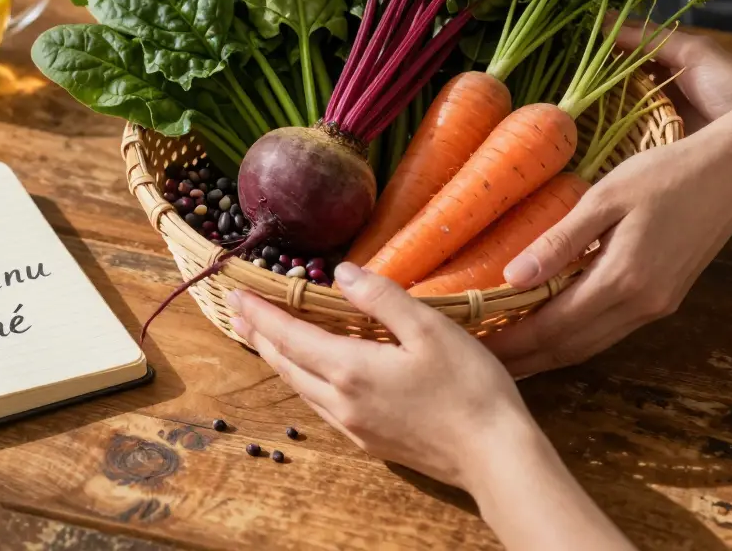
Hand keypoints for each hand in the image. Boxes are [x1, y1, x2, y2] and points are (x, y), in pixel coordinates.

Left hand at [228, 262, 535, 490]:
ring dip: (279, 359)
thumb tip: (341, 274)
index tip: (237, 293)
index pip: (289, 335)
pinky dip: (303, 381)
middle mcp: (340, 402)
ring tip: (266, 338)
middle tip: (240, 311)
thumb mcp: (429, 329)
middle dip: (260, 335)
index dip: (261, 313)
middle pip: (285, 364)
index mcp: (349, 369)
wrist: (494, 457)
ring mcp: (353, 426)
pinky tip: (312, 374)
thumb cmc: (469, 388)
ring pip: (300, 388)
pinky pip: (320, 406)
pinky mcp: (369, 441)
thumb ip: (381, 298)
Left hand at [485, 29, 731, 376]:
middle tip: (479, 361)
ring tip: (507, 355)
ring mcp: (656, 307)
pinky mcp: (664, 301)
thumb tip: (511, 278)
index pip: (552, 327)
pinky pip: (609, 331)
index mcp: (622, 280)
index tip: (474, 347)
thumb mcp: (604, 198)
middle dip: (524, 359)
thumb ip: (559, 241)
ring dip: (548, 355)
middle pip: (570, 347)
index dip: (512, 342)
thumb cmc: (665, 174)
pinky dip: (574, 339)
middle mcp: (641, 305)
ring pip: (590, 345)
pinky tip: (550, 333)